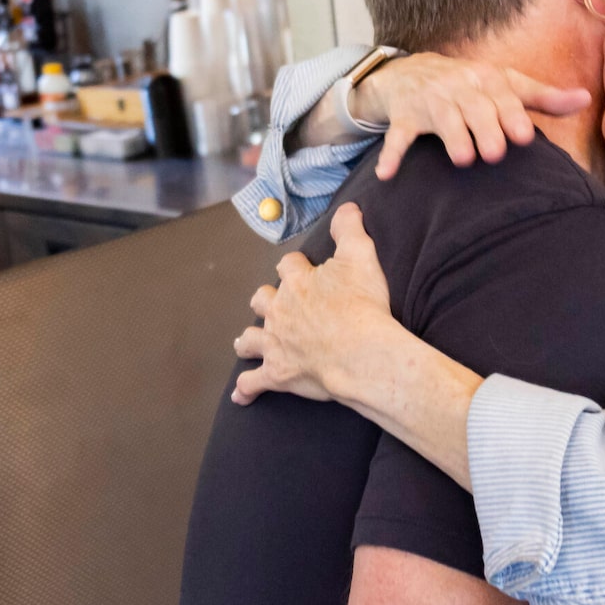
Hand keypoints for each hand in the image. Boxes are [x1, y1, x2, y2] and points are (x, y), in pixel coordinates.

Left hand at [234, 204, 398, 403]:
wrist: (361, 354)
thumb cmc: (364, 307)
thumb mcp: (362, 257)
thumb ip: (350, 229)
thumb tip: (347, 208)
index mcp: (297, 282)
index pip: (288, 265)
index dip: (295, 266)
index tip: (303, 269)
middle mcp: (279, 311)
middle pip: (261, 300)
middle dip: (265, 301)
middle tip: (272, 305)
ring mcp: (275, 343)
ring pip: (249, 339)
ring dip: (248, 341)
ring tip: (246, 343)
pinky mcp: (277, 373)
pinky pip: (252, 383)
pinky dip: (246, 390)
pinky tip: (241, 397)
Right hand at [354, 54, 591, 181]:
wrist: (411, 71)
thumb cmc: (471, 85)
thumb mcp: (506, 84)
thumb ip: (544, 96)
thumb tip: (586, 99)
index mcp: (486, 79)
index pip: (502, 96)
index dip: (512, 115)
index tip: (524, 136)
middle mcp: (458, 87)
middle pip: (473, 107)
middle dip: (484, 128)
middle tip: (496, 154)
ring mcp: (429, 102)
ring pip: (441, 119)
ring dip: (451, 137)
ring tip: (463, 160)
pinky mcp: (404, 117)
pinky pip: (397, 135)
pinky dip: (391, 154)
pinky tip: (387, 175)